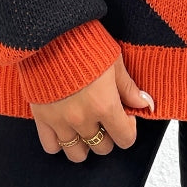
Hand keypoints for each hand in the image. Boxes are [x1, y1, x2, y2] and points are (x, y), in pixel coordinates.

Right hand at [29, 54, 154, 162]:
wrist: (50, 33)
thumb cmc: (83, 42)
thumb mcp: (114, 61)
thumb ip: (128, 87)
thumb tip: (145, 103)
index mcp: (105, 105)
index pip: (125, 138)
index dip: (128, 129)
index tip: (125, 117)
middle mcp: (83, 118)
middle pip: (102, 147)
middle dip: (108, 135)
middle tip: (105, 119)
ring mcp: (60, 121)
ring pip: (77, 153)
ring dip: (84, 143)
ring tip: (85, 127)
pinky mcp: (41, 118)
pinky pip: (50, 146)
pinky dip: (59, 142)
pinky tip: (65, 128)